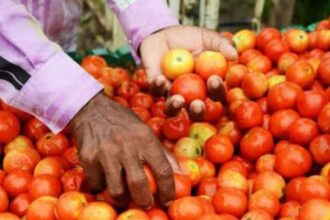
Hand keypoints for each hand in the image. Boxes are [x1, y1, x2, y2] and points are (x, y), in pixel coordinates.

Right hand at [69, 92, 178, 207]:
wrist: (93, 110)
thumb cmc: (124, 123)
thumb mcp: (146, 131)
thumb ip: (162, 153)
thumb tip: (180, 173)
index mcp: (145, 139)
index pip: (163, 170)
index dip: (168, 190)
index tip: (167, 201)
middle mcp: (126, 146)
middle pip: (138, 185)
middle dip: (144, 201)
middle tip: (146, 204)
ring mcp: (105, 153)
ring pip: (116, 190)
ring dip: (123, 199)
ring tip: (126, 196)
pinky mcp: (88, 158)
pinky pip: (98, 184)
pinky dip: (103, 187)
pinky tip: (107, 180)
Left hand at [140, 25, 236, 119]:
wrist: (164, 33)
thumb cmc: (189, 37)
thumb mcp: (207, 37)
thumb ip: (221, 44)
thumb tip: (234, 55)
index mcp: (207, 85)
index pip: (216, 94)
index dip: (217, 91)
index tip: (214, 79)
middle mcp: (190, 94)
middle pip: (195, 110)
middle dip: (198, 111)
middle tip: (198, 103)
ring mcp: (172, 92)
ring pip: (173, 109)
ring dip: (175, 108)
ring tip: (178, 100)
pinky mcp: (156, 87)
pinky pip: (156, 91)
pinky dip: (158, 86)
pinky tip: (161, 78)